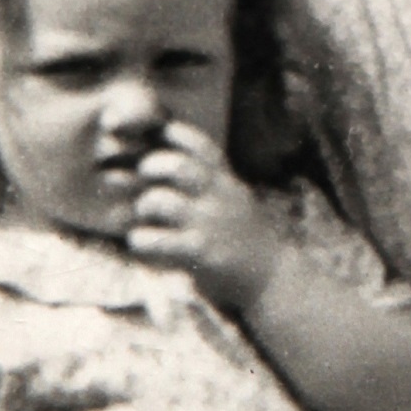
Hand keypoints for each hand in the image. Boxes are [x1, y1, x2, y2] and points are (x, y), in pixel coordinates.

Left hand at [129, 122, 284, 309]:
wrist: (271, 275)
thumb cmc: (239, 233)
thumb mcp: (231, 195)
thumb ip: (206, 175)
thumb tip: (160, 159)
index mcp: (224, 181)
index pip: (199, 146)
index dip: (174, 135)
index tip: (158, 139)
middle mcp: (217, 197)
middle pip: (179, 167)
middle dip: (152, 166)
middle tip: (143, 176)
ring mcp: (209, 224)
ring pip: (162, 201)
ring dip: (144, 204)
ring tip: (144, 213)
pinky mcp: (200, 252)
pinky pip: (158, 240)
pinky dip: (140, 239)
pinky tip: (140, 241)